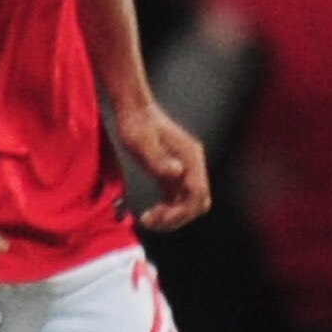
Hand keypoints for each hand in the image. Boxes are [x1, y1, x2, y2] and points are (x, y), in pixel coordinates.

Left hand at [115, 99, 211, 231]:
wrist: (133, 110)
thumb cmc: (136, 125)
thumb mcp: (141, 142)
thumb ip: (159, 159)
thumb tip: (178, 173)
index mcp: (190, 158)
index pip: (197, 194)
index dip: (181, 211)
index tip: (160, 219)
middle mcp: (192, 165)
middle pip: (198, 202)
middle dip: (178, 217)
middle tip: (152, 221)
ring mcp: (184, 169)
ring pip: (188, 202)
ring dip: (172, 215)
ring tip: (148, 219)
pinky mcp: (173, 171)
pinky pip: (177, 197)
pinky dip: (168, 208)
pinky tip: (150, 213)